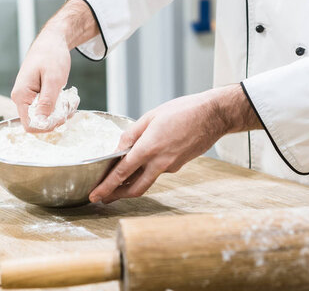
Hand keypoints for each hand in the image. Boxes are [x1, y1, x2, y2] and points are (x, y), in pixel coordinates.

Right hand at [11, 0, 98, 131]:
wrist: (52, 41)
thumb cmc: (52, 55)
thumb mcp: (53, 79)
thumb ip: (47, 102)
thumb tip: (41, 123)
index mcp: (21, 95)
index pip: (30, 124)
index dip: (47, 125)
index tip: (62, 115)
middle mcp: (22, 99)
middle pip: (39, 122)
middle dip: (57, 118)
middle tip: (70, 105)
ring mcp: (29, 98)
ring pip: (45, 117)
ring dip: (61, 112)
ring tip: (70, 99)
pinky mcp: (36, 97)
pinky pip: (48, 110)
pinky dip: (60, 107)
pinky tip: (67, 98)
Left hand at [89, 84, 261, 203]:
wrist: (213, 116)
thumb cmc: (183, 111)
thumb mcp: (150, 116)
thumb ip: (131, 134)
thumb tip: (118, 148)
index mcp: (148, 148)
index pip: (121, 173)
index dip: (106, 187)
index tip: (95, 195)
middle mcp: (160, 162)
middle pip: (134, 188)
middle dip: (116, 196)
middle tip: (102, 198)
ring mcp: (171, 166)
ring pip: (146, 181)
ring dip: (130, 186)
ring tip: (117, 185)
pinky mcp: (179, 166)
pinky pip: (158, 171)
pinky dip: (147, 171)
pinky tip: (143, 164)